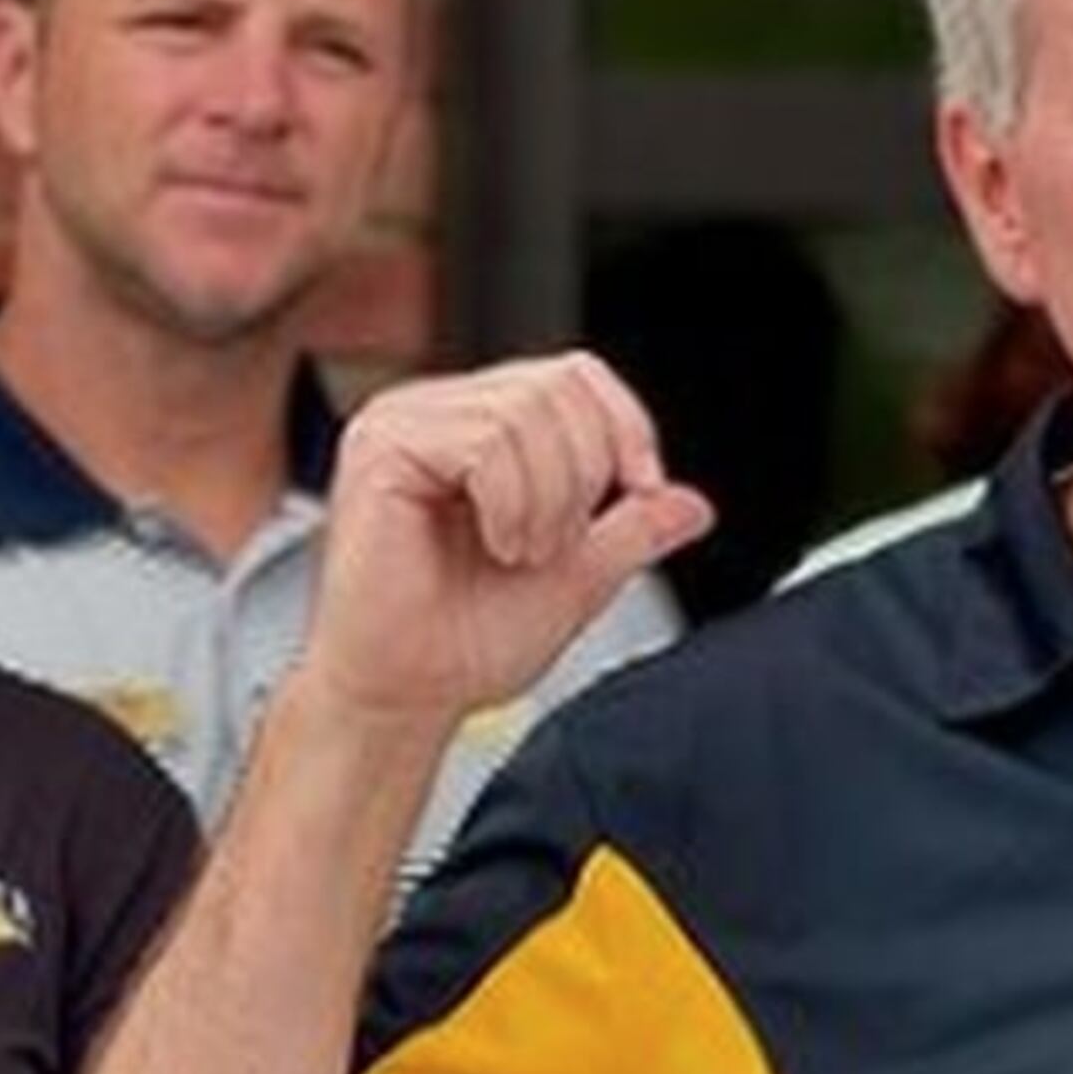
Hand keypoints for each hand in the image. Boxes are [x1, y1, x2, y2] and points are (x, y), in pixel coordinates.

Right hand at [291, 352, 712, 726]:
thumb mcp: (579, 577)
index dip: (626, 424)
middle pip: (559, 384)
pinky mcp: (381, 449)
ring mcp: (401, 424)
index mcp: (476, 427)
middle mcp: (435, 413)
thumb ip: (633, 531)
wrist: (404, 698)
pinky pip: (485, 442)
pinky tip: (497, 546)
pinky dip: (513, 503)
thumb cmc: (463, 645)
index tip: (645, 489)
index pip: (575, 375)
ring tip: (521, 552)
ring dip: (549, 497)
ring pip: (527, 410)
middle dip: (586, 473)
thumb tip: (691, 505)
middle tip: (555, 544)